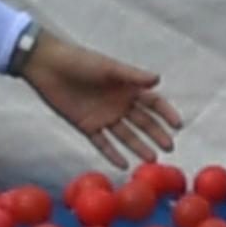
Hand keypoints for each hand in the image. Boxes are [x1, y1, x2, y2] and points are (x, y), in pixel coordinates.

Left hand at [24, 30, 181, 166]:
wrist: (48, 66)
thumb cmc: (80, 61)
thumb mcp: (108, 67)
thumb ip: (132, 76)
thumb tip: (158, 79)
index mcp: (127, 87)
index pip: (153, 103)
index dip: (166, 113)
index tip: (178, 125)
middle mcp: (119, 104)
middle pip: (143, 122)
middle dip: (157, 135)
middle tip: (169, 148)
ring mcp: (104, 116)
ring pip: (126, 135)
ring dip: (139, 147)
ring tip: (151, 160)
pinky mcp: (87, 126)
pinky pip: (102, 143)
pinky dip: (112, 154)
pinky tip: (123, 165)